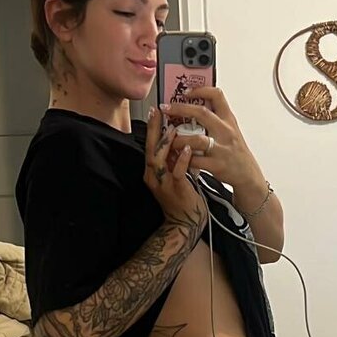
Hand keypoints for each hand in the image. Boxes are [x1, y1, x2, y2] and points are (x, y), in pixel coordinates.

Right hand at [144, 107, 206, 235]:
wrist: (185, 224)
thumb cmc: (182, 200)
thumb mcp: (173, 177)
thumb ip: (171, 162)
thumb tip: (175, 142)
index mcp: (153, 173)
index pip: (150, 147)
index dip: (152, 129)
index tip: (155, 112)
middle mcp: (154, 178)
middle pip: (150, 150)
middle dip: (154, 130)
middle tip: (159, 112)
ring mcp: (164, 185)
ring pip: (159, 160)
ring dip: (166, 143)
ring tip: (172, 127)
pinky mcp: (176, 190)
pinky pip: (177, 173)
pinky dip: (181, 160)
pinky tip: (187, 149)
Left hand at [162, 86, 263, 191]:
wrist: (247, 174)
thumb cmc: (235, 151)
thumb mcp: (230, 129)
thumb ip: (215, 118)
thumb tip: (194, 105)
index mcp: (228, 120)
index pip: (217, 96)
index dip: (200, 90)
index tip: (186, 91)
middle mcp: (225, 131)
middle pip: (202, 113)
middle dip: (180, 109)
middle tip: (166, 108)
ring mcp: (221, 148)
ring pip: (196, 139)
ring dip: (179, 139)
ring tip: (170, 141)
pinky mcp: (216, 165)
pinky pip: (195, 160)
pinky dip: (183, 159)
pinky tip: (176, 158)